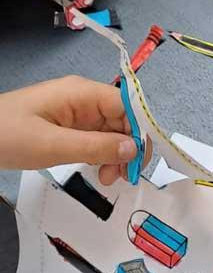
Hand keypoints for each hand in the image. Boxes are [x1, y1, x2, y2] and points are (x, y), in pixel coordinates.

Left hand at [0, 76, 150, 184]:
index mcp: (81, 94)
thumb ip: (96, 147)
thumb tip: (134, 149)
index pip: (126, 105)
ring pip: (110, 132)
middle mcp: (82, 99)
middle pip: (122, 120)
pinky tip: (96, 170)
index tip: (138, 160)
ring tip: (105, 178)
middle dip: (126, 148)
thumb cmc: (8, 135)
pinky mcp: (66, 127)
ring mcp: (74, 113)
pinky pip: (94, 139)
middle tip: (118, 177)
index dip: (139, 130)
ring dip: (114, 155)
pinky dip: (100, 155)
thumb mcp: (54, 145)